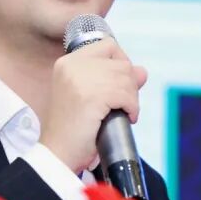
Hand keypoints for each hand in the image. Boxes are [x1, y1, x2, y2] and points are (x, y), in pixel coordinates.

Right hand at [39, 38, 147, 173]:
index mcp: (68, 63)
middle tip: (123, 105)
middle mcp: (72, 66)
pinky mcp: (91, 96)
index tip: (121, 84)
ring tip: (123, 113)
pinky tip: (126, 117)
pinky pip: (126, 94)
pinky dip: (132, 107)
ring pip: (126, 78)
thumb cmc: (73, 129)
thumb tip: (142, 71)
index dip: (122, 63)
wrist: (58, 153)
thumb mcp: (92, 97)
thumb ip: (115, 79)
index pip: (108, 46)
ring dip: (132, 98)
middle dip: (130, 85)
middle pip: (121, 63)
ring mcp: (81, 79)